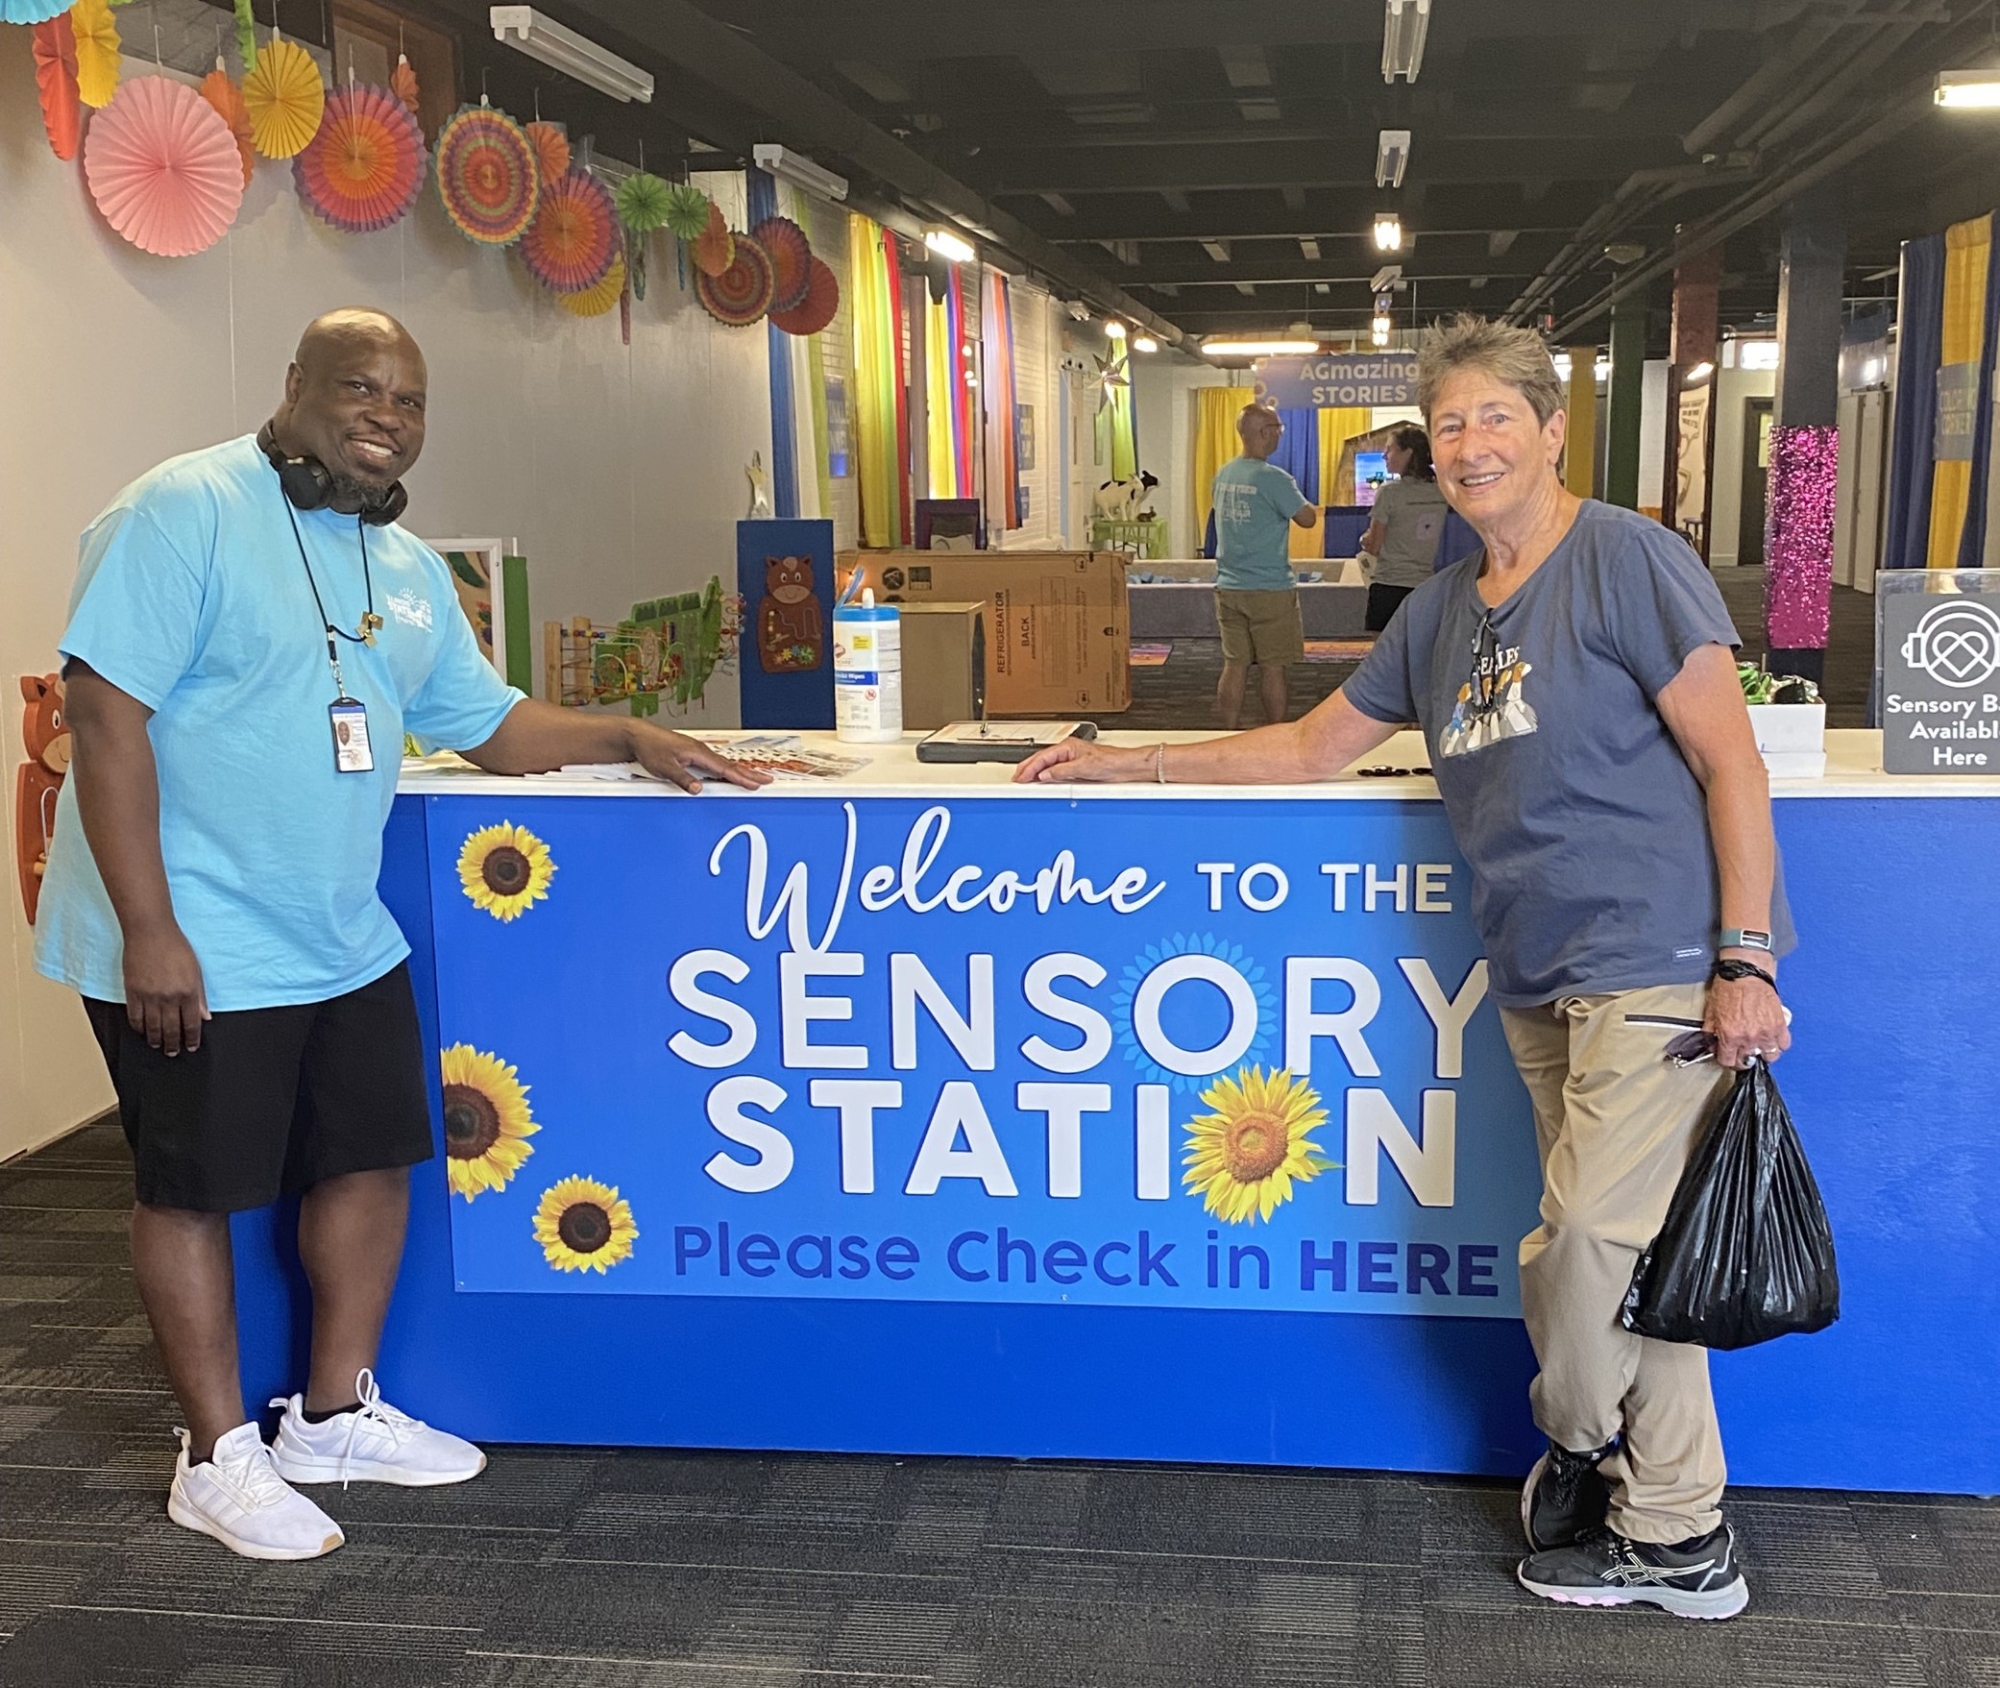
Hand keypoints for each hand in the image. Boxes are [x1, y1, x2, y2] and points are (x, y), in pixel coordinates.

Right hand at [123, 923, 208, 1056]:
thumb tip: (205, 1017)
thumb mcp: (196, 971)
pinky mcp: (133, 992)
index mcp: (188, 992)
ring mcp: (150, 996)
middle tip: (173, 1053)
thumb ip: (200, 996)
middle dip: (173, 1044)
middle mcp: (169, 997)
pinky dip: (138, 1027)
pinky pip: (135, 1016)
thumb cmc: (176, 948)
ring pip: (152, 1026)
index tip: (191, 1047)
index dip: (191, 1038)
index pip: (191, 1024)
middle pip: (171, 1029)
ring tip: (158, 1046)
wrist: (151, 932)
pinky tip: (141, 1032)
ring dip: (156, 1039)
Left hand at [630, 725, 771, 792]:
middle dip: (749, 773)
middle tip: (767, 780)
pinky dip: (728, 769)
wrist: (638, 736)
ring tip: (755, 778)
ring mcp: (698, 752)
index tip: (757, 783)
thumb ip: (683, 779)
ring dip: (741, 771)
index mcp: (698, 753)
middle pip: (730, 765)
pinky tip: (730, 773)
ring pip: (724, 764)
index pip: (725, 769)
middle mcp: (701, 751)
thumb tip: (698, 790)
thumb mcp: (665, 767)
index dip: (742, 778)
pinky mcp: (692, 754)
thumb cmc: (650, 748)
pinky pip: (716, 763)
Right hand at [1013, 741, 1149, 784]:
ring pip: (1047, 766)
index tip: (1020, 777)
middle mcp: (1068, 752)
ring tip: (1025, 781)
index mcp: (1067, 747)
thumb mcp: (1083, 768)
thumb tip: (1045, 775)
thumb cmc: (1110, 762)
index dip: (1029, 768)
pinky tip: (1042, 782)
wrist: (1124, 767)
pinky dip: (1046, 777)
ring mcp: (1071, 760)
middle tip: (1016, 779)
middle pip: (1041, 760)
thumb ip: (1062, 772)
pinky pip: (1056, 772)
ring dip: (1035, 773)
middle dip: (1027, 769)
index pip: (1042, 757)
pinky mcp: (1076, 769)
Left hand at [1705, 973, 1790, 1069]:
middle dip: (1742, 1058)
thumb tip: (1712, 1044)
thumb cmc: (1729, 987)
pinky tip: (1772, 1038)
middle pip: (1747, 1062)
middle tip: (1742, 1051)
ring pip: (1769, 1057)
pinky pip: (1784, 1044)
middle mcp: (1748, 1038)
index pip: (1728, 1061)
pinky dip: (1779, 1043)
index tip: (1728, 1056)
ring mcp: (1766, 1033)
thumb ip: (1711, 1032)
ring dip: (1763, 1052)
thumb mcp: (1711, 1011)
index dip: (1726, 1059)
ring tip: (1758, 1045)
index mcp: (1729, 1036)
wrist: (1746, 973)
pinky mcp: (1780, 1025)